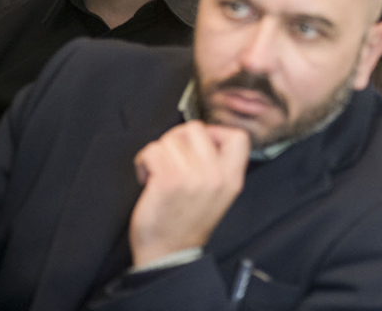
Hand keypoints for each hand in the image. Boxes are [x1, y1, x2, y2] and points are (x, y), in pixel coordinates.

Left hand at [129, 121, 249, 267]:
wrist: (169, 253)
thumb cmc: (188, 223)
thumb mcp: (220, 194)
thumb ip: (220, 165)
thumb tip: (205, 136)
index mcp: (232, 178)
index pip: (238, 137)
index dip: (216, 133)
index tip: (201, 147)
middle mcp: (216, 176)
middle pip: (196, 129)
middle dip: (178, 139)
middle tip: (173, 157)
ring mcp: (192, 177)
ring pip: (170, 138)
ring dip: (159, 152)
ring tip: (159, 170)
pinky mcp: (168, 181)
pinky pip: (152, 151)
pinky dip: (143, 161)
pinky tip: (148, 177)